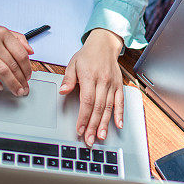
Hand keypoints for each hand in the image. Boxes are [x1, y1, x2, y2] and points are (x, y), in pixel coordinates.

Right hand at [0, 21, 33, 96]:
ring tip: (16, 90)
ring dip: (11, 84)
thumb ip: (17, 38)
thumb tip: (30, 51)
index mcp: (1, 33)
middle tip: (24, 88)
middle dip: (21, 80)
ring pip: (1, 71)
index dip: (27, 68)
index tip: (28, 76)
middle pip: (12, 64)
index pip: (20, 53)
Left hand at [59, 28, 124, 146]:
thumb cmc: (87, 55)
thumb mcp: (72, 64)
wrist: (104, 44)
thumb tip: (63, 91)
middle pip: (98, 107)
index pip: (87, 101)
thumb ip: (68, 78)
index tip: (80, 129)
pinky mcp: (118, 85)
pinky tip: (118, 124)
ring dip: (105, 123)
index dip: (84, 117)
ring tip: (101, 136)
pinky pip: (120, 101)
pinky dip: (120, 114)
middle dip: (94, 125)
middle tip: (89, 139)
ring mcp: (112, 84)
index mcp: (89, 76)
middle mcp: (103, 81)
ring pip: (109, 107)